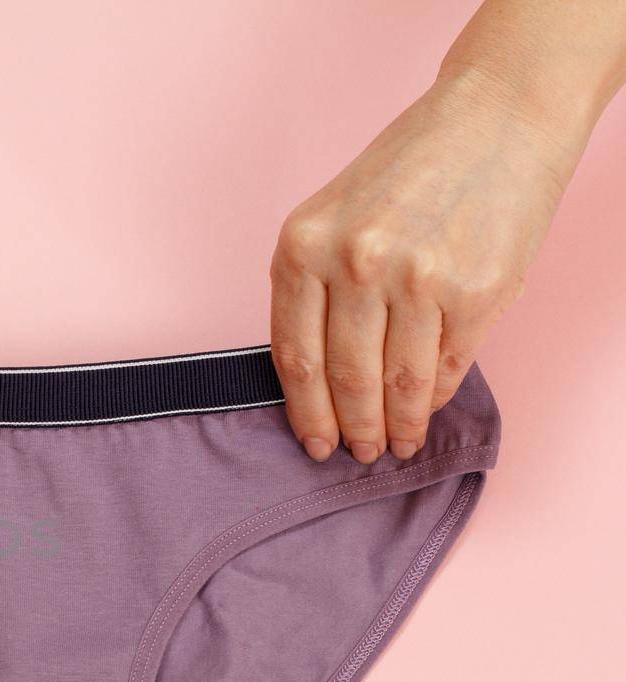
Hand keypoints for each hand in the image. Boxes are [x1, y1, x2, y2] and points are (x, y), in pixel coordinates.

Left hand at [269, 70, 580, 461]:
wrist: (496, 117)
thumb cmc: (408, 169)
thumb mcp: (333, 217)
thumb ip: (318, 287)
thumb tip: (318, 379)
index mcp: (303, 245)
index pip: (294, 355)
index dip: (304, 411)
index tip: (313, 443)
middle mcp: (355, 262)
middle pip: (344, 377)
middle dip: (351, 427)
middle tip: (358, 454)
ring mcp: (417, 277)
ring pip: (397, 381)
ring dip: (396, 424)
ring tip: (395, 446)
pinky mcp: (474, 290)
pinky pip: (445, 365)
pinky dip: (434, 397)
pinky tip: (427, 410)